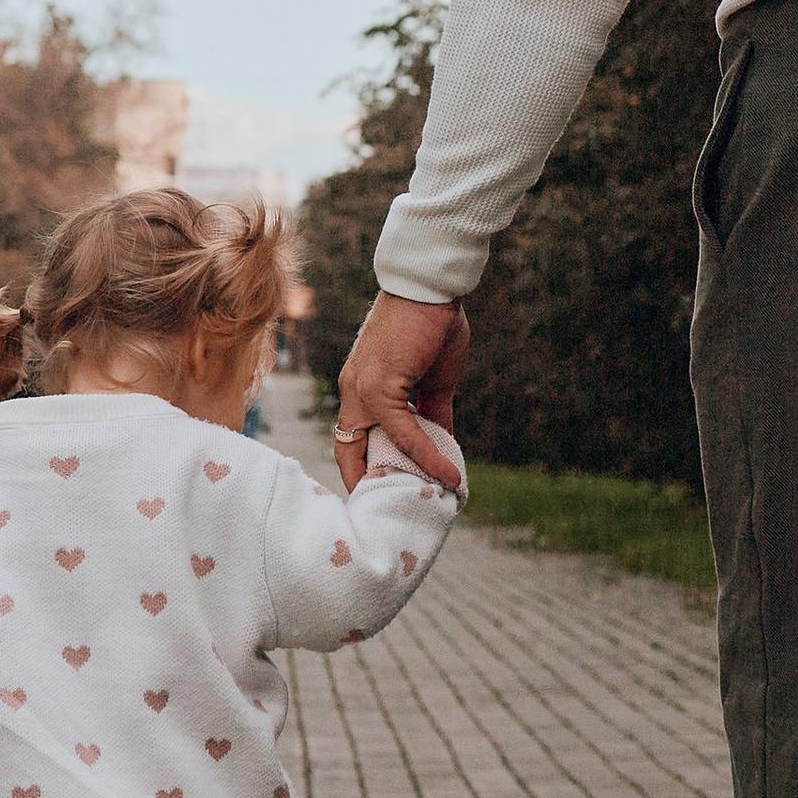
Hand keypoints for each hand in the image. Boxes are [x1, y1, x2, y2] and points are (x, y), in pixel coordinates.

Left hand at [335, 295, 468, 493]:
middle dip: (366, 484)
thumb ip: (433, 412)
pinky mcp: (380, 388)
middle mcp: (351, 391)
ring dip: (397, 480)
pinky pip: (404, 434)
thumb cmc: (431, 323)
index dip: (363, 466)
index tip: (383, 490)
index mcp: (359, 386)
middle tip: (390, 511)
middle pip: (348, 450)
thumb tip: (442, 442)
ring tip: (423, 502)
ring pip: (372, 449)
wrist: (429, 286)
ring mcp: (361, 390)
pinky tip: (449, 474)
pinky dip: (426, 457)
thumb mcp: (433, 378)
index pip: (352, 436)